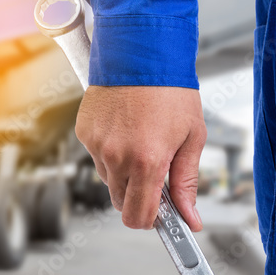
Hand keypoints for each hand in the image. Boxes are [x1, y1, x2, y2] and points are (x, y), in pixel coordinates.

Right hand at [76, 85, 206, 230]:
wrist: (142, 53)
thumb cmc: (171, 90)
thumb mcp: (191, 137)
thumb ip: (186, 181)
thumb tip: (190, 217)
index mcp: (148, 161)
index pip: (139, 216)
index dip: (150, 221)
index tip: (160, 217)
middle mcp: (118, 158)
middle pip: (120, 203)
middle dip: (137, 197)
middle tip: (155, 175)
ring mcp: (97, 146)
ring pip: (108, 180)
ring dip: (123, 173)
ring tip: (140, 141)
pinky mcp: (84, 133)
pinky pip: (97, 157)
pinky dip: (110, 152)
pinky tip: (125, 130)